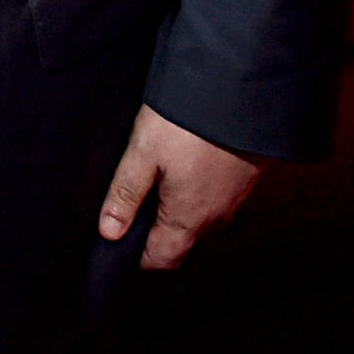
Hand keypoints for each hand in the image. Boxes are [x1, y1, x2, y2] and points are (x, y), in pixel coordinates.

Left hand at [98, 104, 261, 268]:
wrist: (237, 94)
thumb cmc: (186, 123)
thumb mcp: (143, 153)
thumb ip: (125, 194)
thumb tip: (109, 232)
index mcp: (188, 218)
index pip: (163, 259)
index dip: (139, 257)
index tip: (120, 242)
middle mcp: (216, 218)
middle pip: (182, 244)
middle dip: (156, 237)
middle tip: (131, 209)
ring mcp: (234, 202)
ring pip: (201, 225)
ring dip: (178, 216)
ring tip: (155, 187)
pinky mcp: (244, 183)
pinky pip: (216, 205)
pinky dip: (197, 199)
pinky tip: (183, 172)